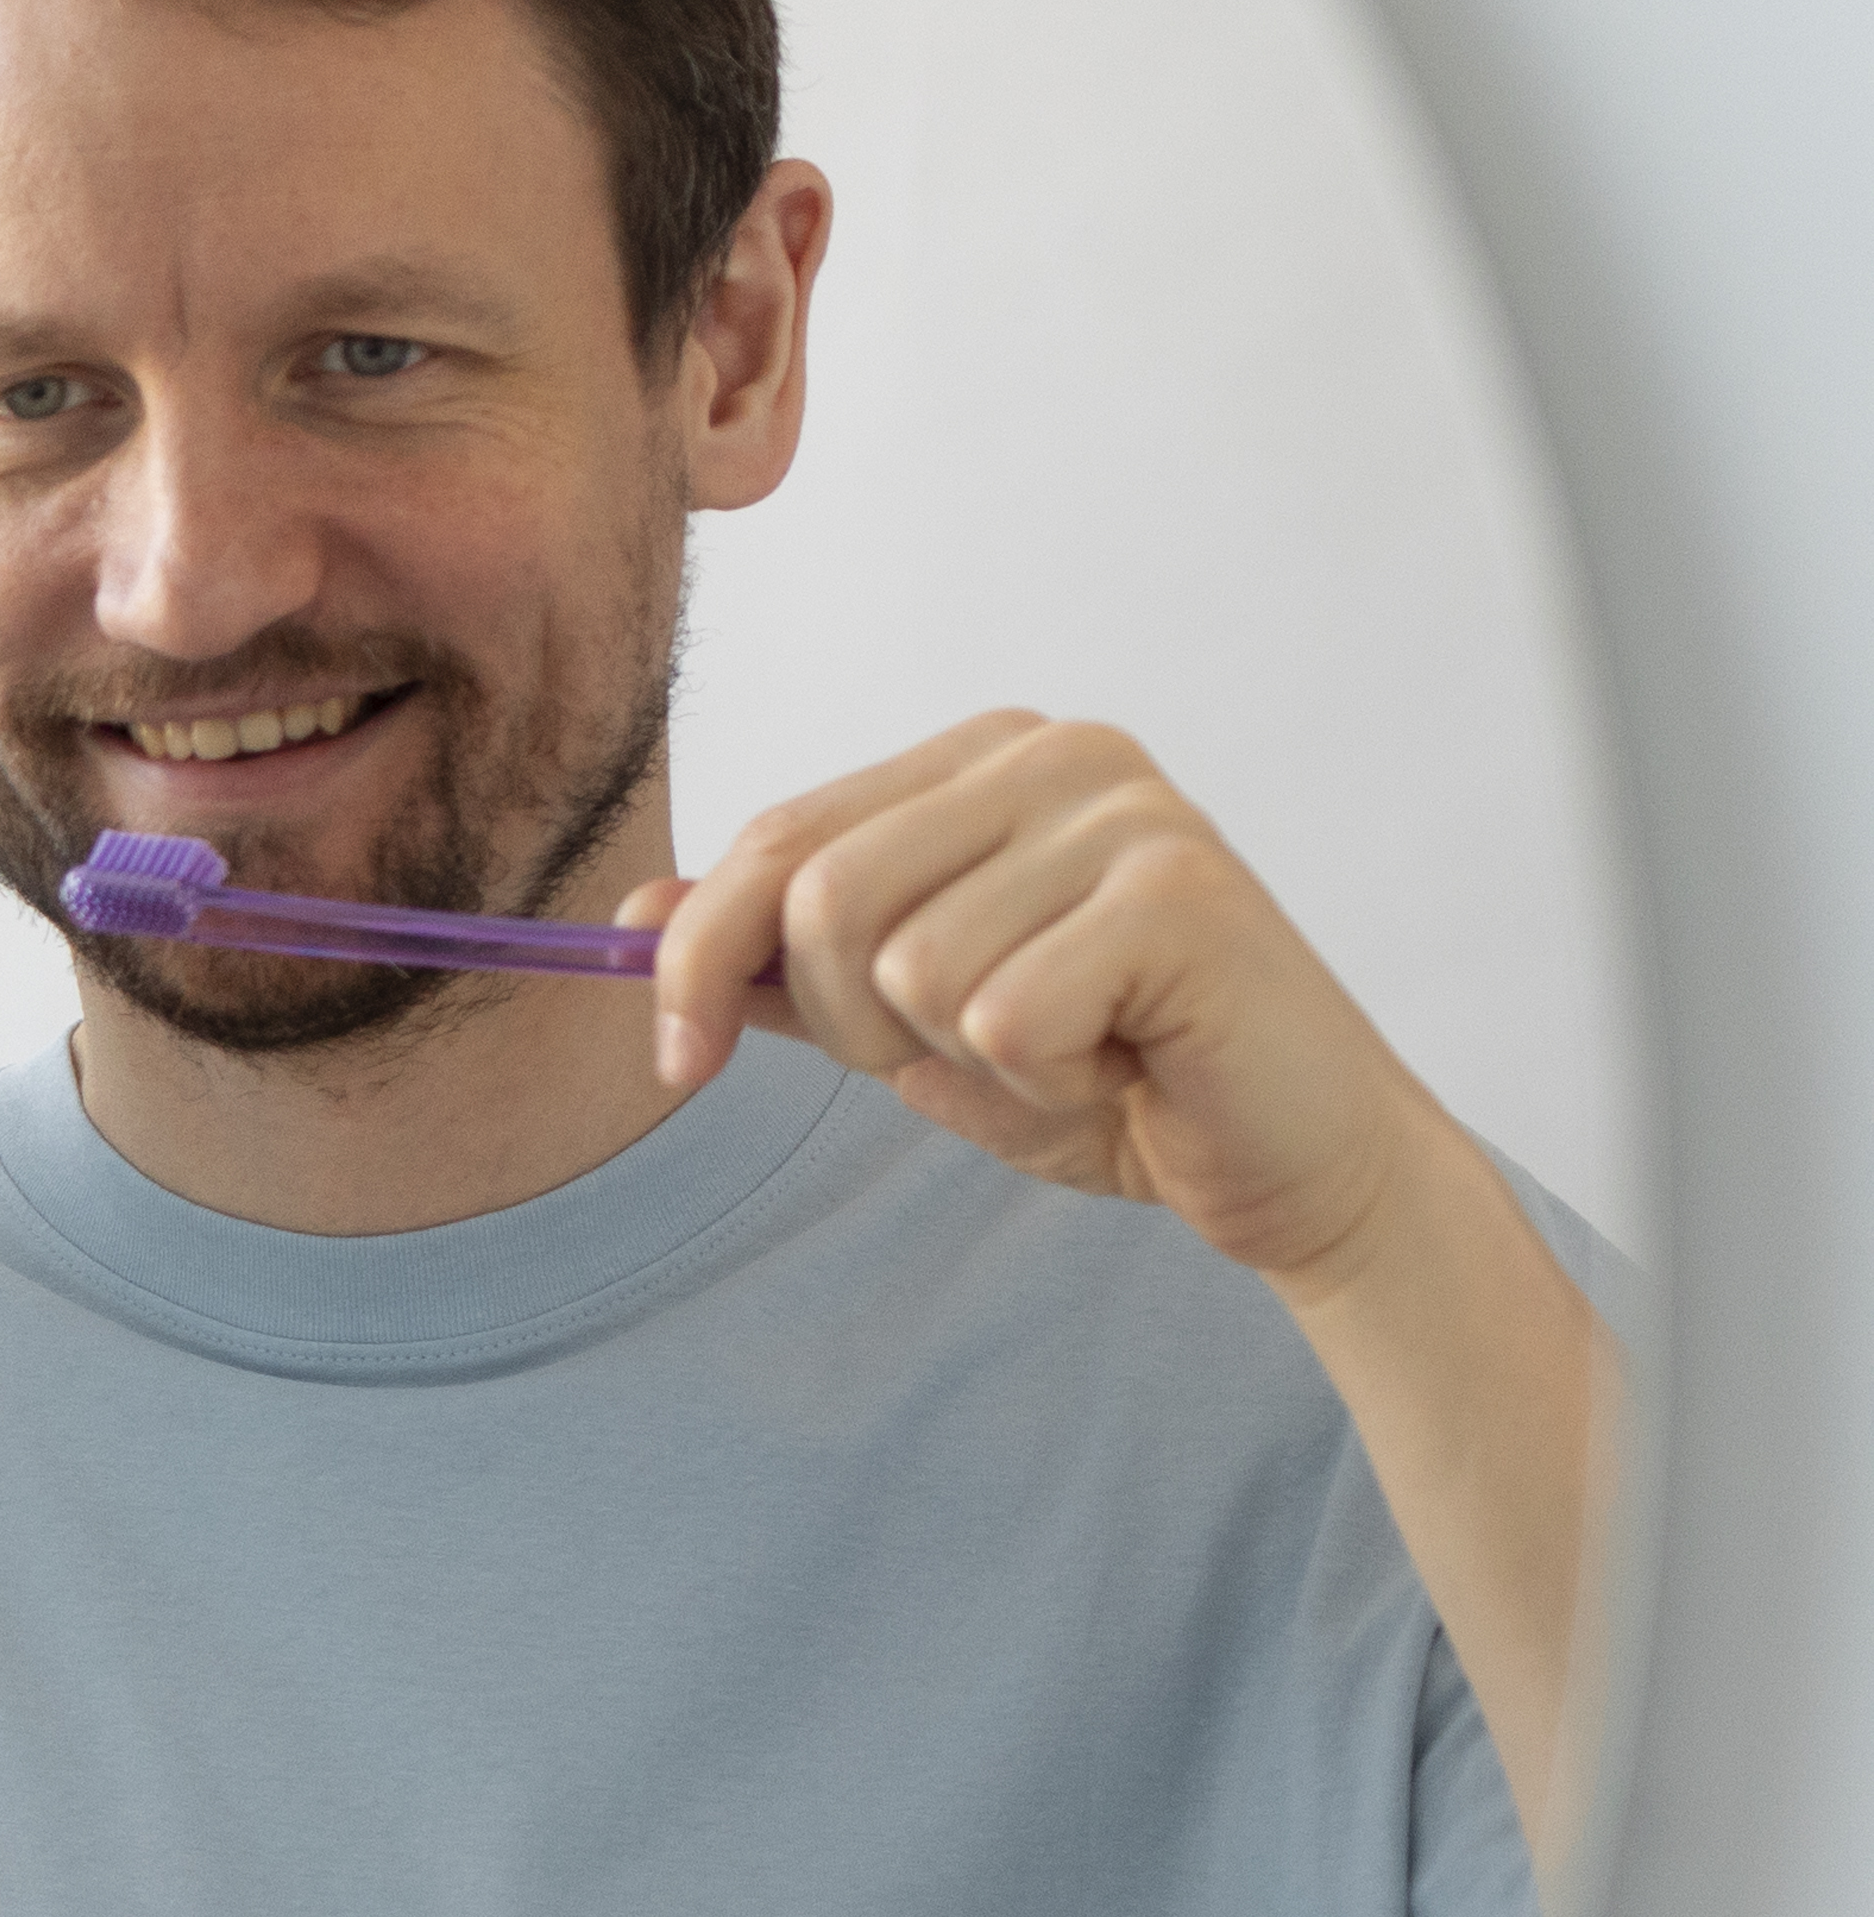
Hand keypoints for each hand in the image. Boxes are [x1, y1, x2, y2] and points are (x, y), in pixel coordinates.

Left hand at [646, 715, 1460, 1297]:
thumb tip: (636, 910)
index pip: (775, 838)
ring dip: (963, 1058)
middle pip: (819, 897)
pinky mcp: (1181, 894)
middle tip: (965, 1055)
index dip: (694, 961)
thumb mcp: (903, 1021)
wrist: (1281, 1163)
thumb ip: (779, 960)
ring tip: (1070, 1050)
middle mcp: (1059, 754)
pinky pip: (998, 1018)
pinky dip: (1042, 1081)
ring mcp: (1130, 812)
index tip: (676, 1062)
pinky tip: (1123, 1065)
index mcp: (984, 760)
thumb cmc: (1105, 1077)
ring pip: (907, 968)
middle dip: (851, 1024)